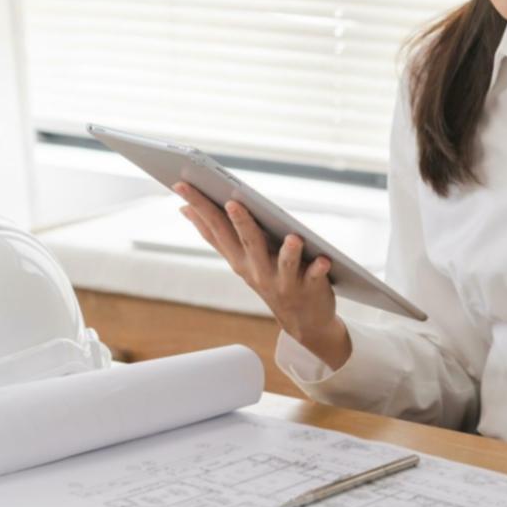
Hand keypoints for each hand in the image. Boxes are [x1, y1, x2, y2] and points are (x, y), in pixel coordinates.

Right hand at [172, 182, 351, 369]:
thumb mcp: (239, 260)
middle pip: (249, 243)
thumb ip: (216, 235)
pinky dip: (319, 269)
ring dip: (288, 252)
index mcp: (239, 259)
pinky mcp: (310, 288)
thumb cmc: (269, 279)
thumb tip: (184, 208)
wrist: (302, 322)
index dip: (200, 207)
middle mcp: (258, 270)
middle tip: (232, 202)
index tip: (182, 184)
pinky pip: (315, 277)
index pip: (216, 229)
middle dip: (240, 223)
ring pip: (285, 264)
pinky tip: (324, 260)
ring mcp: (284, 281)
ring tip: (292, 238)